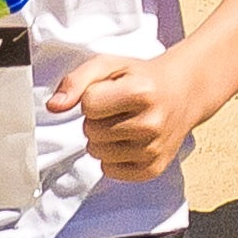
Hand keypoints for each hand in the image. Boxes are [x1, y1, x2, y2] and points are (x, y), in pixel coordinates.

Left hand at [58, 52, 216, 179]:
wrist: (183, 93)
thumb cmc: (142, 78)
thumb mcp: (110, 66)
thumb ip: (76, 80)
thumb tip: (54, 106)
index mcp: (141, 93)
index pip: (88, 105)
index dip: (92, 97)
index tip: (110, 92)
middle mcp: (151, 123)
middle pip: (91, 131)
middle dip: (97, 119)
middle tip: (119, 109)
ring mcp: (154, 149)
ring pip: (97, 152)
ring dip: (103, 139)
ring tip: (124, 123)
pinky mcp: (153, 168)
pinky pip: (110, 170)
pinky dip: (113, 157)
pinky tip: (129, 140)